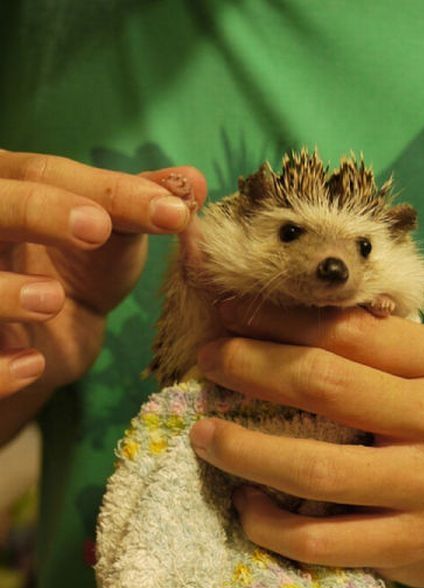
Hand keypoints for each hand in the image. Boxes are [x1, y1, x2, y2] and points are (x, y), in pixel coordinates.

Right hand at [0, 150, 205, 437]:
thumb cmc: (80, 268)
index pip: (45, 174)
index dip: (101, 189)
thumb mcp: (113, 233)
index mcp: (8, 186)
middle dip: (41, 213)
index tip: (164, 209)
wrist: (50, 336)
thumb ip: (144, 203)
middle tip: (97, 229)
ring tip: (52, 300)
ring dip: (5, 290)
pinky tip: (32, 366)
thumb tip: (193, 181)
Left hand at [190, 303, 423, 587]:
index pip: (348, 332)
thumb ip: (375, 347)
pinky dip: (269, 523)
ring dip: (244, 449)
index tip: (229, 316)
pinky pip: (320, 542)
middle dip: (251, 367)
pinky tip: (245, 502)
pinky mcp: (408, 547)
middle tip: (209, 360)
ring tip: (203, 435)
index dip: (281, 321)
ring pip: (315, 468)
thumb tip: (281, 323)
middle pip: (325, 387)